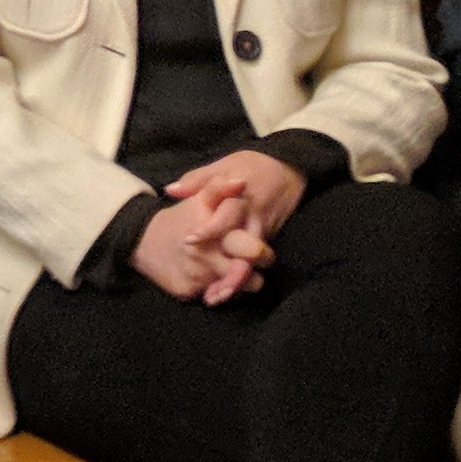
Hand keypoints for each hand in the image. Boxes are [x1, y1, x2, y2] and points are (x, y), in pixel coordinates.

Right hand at [130, 183, 256, 302]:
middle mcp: (205, 258)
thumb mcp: (198, 199)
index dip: (261, 253)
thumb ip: (220, 189)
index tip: (261, 251)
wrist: (140, 238)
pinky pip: (211, 298)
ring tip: (230, 273)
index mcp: (213, 234)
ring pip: (232, 291)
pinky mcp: (186, 293)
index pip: (253, 252)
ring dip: (235, 284)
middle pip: (249, 279)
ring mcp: (195, 278)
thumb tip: (241, 182)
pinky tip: (209, 278)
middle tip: (248, 267)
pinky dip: (213, 291)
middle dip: (253, 275)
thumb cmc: (179, 218)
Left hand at [163, 149, 305, 302]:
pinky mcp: (269, 239)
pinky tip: (226, 291)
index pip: (226, 214)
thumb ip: (198, 180)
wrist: (290, 169)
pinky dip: (243, 278)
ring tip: (216, 297)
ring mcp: (263, 231)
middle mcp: (252, 217)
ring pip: (252, 261)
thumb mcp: (224, 164)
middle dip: (230, 271)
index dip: (210, 229)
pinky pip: (256, 262)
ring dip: (236, 281)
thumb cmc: (251, 165)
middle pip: (244, 249)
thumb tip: (171, 190)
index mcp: (238, 196)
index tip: (190, 240)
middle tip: (211, 289)